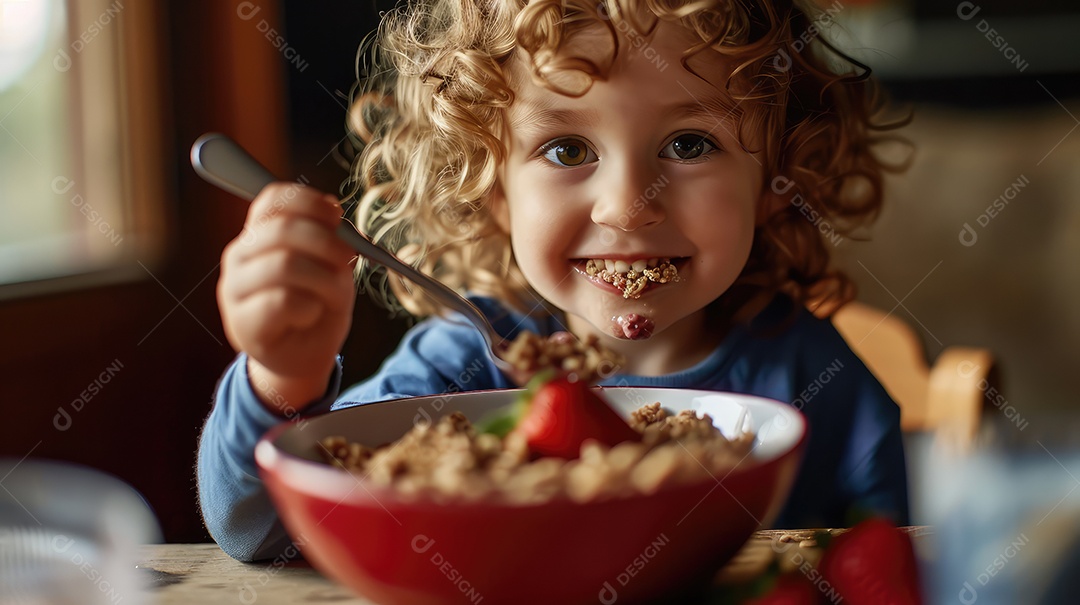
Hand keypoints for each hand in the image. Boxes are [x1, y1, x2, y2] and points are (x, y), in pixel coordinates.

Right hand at [217, 182, 356, 413]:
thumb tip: (333, 208)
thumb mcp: (330, 265)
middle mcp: (239, 255)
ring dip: (324, 279)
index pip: (273, 200)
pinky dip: (309, 306)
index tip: (337, 217)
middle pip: (283, 229)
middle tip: (347, 262)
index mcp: (259, 234)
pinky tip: (311, 314)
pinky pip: (283, 301)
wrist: (302, 358)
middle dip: (327, 243)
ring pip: (284, 264)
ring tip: (332, 295)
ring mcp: (235, 288)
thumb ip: (327, 236)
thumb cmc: (316, 306)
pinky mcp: (242, 322)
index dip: (310, 202)